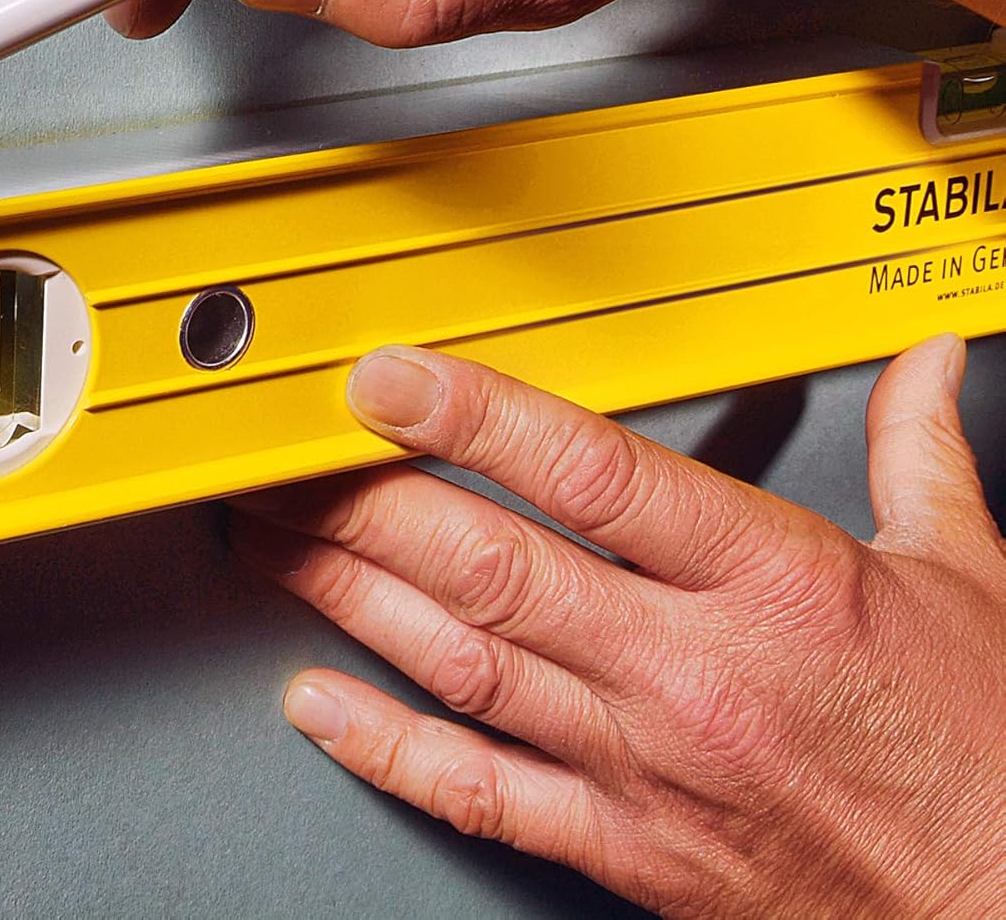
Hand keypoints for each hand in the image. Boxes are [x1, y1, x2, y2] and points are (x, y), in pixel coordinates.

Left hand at [229, 336, 1005, 916]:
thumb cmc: (982, 752)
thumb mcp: (968, 578)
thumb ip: (920, 455)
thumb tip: (920, 364)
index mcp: (773, 581)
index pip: (587, 471)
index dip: (471, 416)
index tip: (390, 379)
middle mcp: (691, 670)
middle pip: (489, 564)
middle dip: (366, 503)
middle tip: (288, 460)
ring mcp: (643, 765)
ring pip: (461, 664)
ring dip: (349, 597)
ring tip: (274, 544)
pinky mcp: (625, 847)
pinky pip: (481, 794)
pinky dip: (388, 748)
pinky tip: (319, 705)